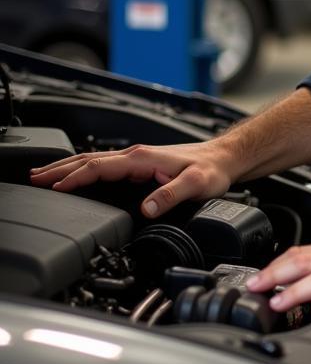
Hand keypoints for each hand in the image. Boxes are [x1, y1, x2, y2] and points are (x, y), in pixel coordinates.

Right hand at [29, 139, 241, 217]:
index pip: (98, 167)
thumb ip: (170, 195)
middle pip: (88, 160)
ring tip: (44, 175)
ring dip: (68, 168)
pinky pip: (105, 166)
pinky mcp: (141, 165)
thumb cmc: (213, 170)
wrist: (225, 158)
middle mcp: (137, 155)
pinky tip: (78, 176)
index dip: (74, 177)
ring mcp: (138, 159)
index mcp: (143, 158)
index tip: (53, 187)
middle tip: (33, 178)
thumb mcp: (196, 185)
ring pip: (94, 161)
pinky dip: (84, 169)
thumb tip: (147, 208)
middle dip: (59, 169)